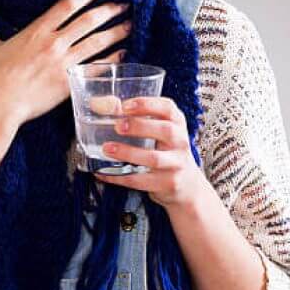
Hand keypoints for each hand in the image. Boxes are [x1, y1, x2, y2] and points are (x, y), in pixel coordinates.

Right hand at [0, 0, 131, 127]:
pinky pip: (96, 67)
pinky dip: (112, 60)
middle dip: (109, 11)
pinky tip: (123, 54)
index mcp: (36, 31)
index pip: (67, 5)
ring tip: (130, 25)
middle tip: (124, 5)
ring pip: (97, 42)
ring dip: (117, 32)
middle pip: (89, 21)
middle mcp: (54, 43)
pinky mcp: (69, 81)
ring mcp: (63, 62)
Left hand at [94, 95, 208, 213]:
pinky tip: (103, 172)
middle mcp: (180, 142)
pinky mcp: (167, 184)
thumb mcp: (161, 132)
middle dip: (140, 126)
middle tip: (117, 126)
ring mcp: (176, 165)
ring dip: (128, 153)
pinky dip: (119, 177)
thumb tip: (101, 105)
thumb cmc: (167, 152)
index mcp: (177, 124)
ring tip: (107, 148)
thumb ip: (139, 118)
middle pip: (165, 131)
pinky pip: (141, 180)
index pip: (168, 109)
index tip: (125, 105)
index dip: (147, 104)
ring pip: (154, 158)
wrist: (188, 185)